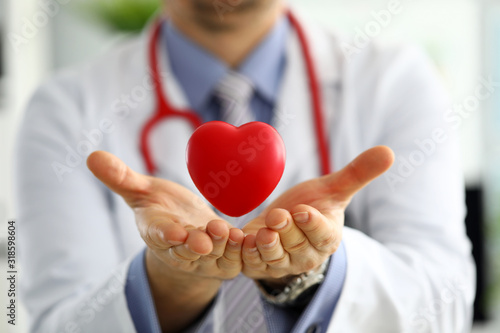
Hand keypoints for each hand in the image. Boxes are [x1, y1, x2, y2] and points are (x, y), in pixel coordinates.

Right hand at [86, 151, 243, 331]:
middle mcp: (180, 249)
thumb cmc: (161, 209)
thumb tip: (91, 155)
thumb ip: (121, 177)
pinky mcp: (225, 258)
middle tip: (203, 237)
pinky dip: (242, 250)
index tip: (172, 231)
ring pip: (214, 255)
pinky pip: (235, 258)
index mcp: (158, 232)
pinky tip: (251, 238)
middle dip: (194, 245)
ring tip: (228, 232)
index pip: (159, 234)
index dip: (165, 234)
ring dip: (221, 246)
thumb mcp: (142, 191)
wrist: (186, 232)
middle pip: (187, 250)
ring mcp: (204, 257)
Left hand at [241, 146, 393, 282]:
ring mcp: (282, 263)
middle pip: (296, 245)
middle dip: (287, 230)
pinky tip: (239, 240)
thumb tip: (389, 151)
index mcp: (326, 237)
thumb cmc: (310, 205)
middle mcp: (305, 255)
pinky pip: (250, 264)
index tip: (304, 211)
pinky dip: (244, 254)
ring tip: (262, 232)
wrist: (283, 226)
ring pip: (274, 258)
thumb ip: (357, 173)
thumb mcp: (332, 189)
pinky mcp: (259, 266)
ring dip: (266, 246)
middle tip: (278, 216)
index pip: (323, 235)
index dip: (313, 225)